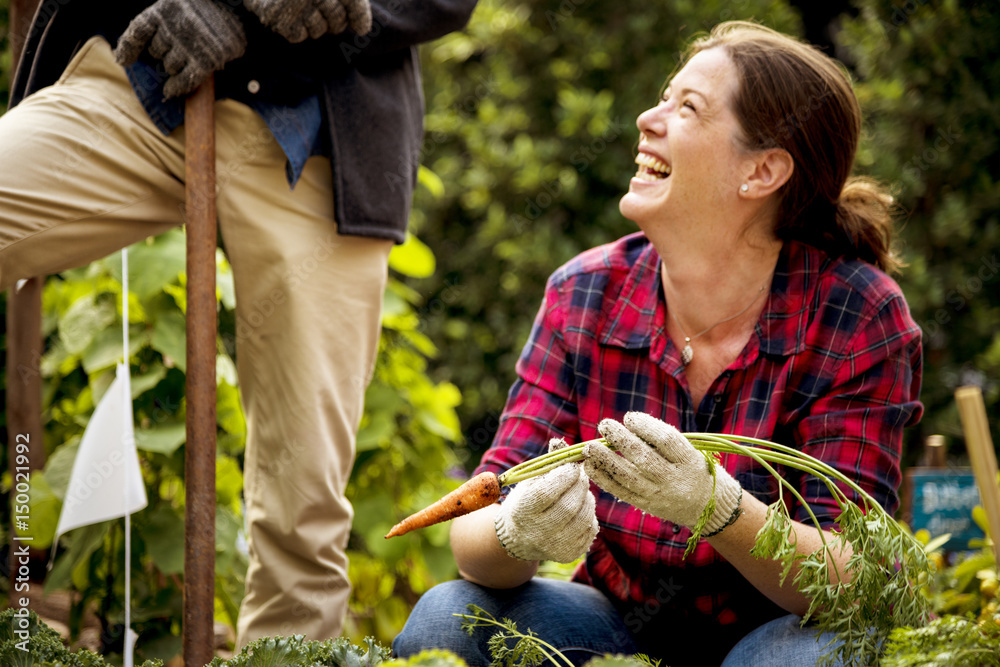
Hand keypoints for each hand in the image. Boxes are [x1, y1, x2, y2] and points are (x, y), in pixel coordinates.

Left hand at [115, 0, 246, 98]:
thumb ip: (162, 20)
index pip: (138, 31)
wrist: (241, 6)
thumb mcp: (182, 5)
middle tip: (177, 50)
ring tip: (189, 59)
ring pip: (169, 66)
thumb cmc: (210, 6)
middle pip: (155, 51)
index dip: (129, 47)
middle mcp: (174, 27)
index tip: (123, 61)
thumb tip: (129, 54)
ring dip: (174, 67)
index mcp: (164, 9)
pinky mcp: (205, 60)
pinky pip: (185, 80)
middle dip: (162, 53)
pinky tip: (172, 90)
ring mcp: (189, 45)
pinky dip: (177, 87)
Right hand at [244, 0, 372, 42]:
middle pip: (337, 21)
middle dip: (334, 21)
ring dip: (314, 25)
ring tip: (301, 10)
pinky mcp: (277, 18)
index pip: (353, 2)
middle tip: (322, 12)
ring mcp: (294, 5)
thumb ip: (345, 0)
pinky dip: (297, 30)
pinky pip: (298, 36)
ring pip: (319, 30)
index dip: (359, 17)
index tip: (361, 29)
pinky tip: (290, 17)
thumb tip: (363, 30)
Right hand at [494, 439, 598, 562]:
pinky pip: (590, 529)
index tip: (572, 465)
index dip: (565, 475)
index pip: (547, 492)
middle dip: (580, 485)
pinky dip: (589, 515)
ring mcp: (554, 546)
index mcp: (522, 511)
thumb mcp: (530, 480)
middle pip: (569, 506)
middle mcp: (536, 533)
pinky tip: (580, 509)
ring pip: (584, 517)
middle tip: (580, 476)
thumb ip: (548, 463)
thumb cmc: (526, 500)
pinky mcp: (569, 554)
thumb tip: (560, 442)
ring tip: (580, 491)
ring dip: (587, 499)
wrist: (519, 538)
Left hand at [584, 412, 742, 534]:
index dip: (646, 426)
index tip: (629, 417)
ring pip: (628, 477)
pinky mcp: (647, 505)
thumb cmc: (694, 469)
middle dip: (621, 439)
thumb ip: (663, 441)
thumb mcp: (690, 452)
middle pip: (644, 458)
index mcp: (690, 461)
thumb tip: (627, 425)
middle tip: (605, 424)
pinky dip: (603, 479)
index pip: (666, 441)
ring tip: (591, 446)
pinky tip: (590, 466)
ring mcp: (660, 495)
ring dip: (606, 460)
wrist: (707, 507)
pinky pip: (621, 492)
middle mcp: (675, 480)